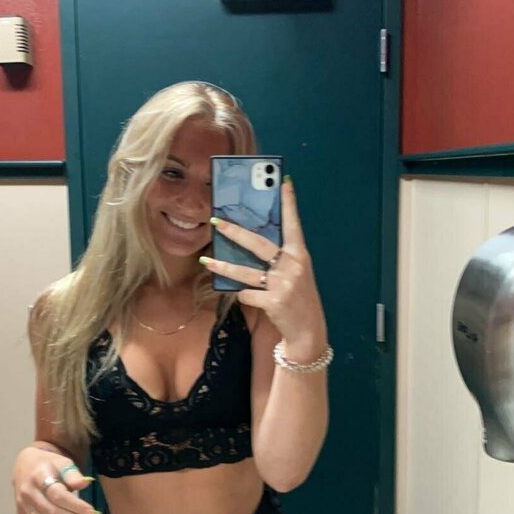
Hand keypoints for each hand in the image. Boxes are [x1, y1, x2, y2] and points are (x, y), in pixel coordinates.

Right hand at [12, 447, 102, 513]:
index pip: (58, 495)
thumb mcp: (62, 463)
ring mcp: (23, 505)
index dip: (76, 506)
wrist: (25, 464)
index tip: (92, 511)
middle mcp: (28, 492)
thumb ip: (73, 474)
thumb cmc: (49, 464)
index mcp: (39, 477)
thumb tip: (86, 483)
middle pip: (52, 512)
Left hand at [200, 178, 326, 352]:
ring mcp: (283, 284)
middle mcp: (293, 266)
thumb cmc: (298, 299)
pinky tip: (241, 297)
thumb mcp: (296, 274)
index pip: (293, 224)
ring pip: (245, 272)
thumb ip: (280, 258)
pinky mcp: (274, 301)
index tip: (283, 182)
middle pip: (258, 244)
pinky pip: (247, 294)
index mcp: (300, 255)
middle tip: (216, 221)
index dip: (289, 203)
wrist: (308, 332)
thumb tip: (251, 242)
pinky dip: (241, 296)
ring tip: (205, 261)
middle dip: (235, 232)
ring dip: (222, 266)